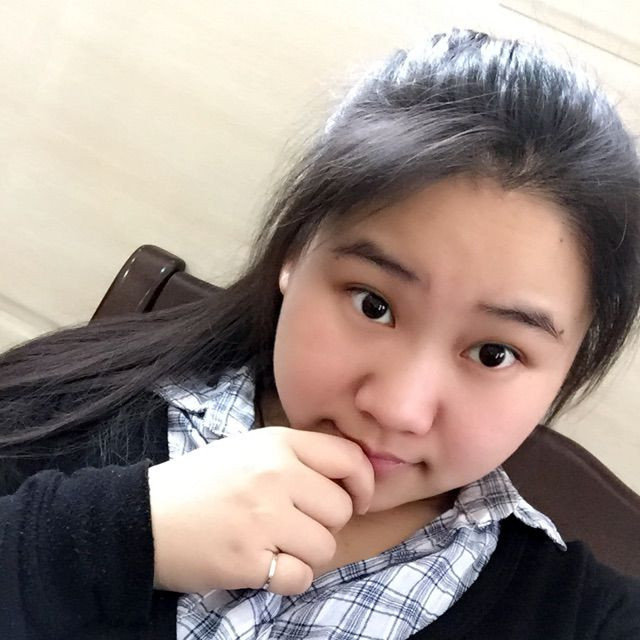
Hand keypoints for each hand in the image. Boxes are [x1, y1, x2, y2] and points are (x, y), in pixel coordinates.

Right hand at [148, 426, 373, 594]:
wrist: (144, 516)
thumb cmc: (201, 482)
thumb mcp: (249, 449)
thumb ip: (296, 457)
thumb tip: (349, 478)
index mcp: (277, 444)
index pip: (348, 459)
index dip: (363, 482)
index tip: (357, 498)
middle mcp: (275, 475)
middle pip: (341, 509)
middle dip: (326, 522)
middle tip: (295, 523)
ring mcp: (263, 518)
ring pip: (325, 546)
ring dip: (306, 552)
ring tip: (275, 543)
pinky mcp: (249, 560)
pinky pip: (300, 577)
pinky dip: (288, 577)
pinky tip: (265, 565)